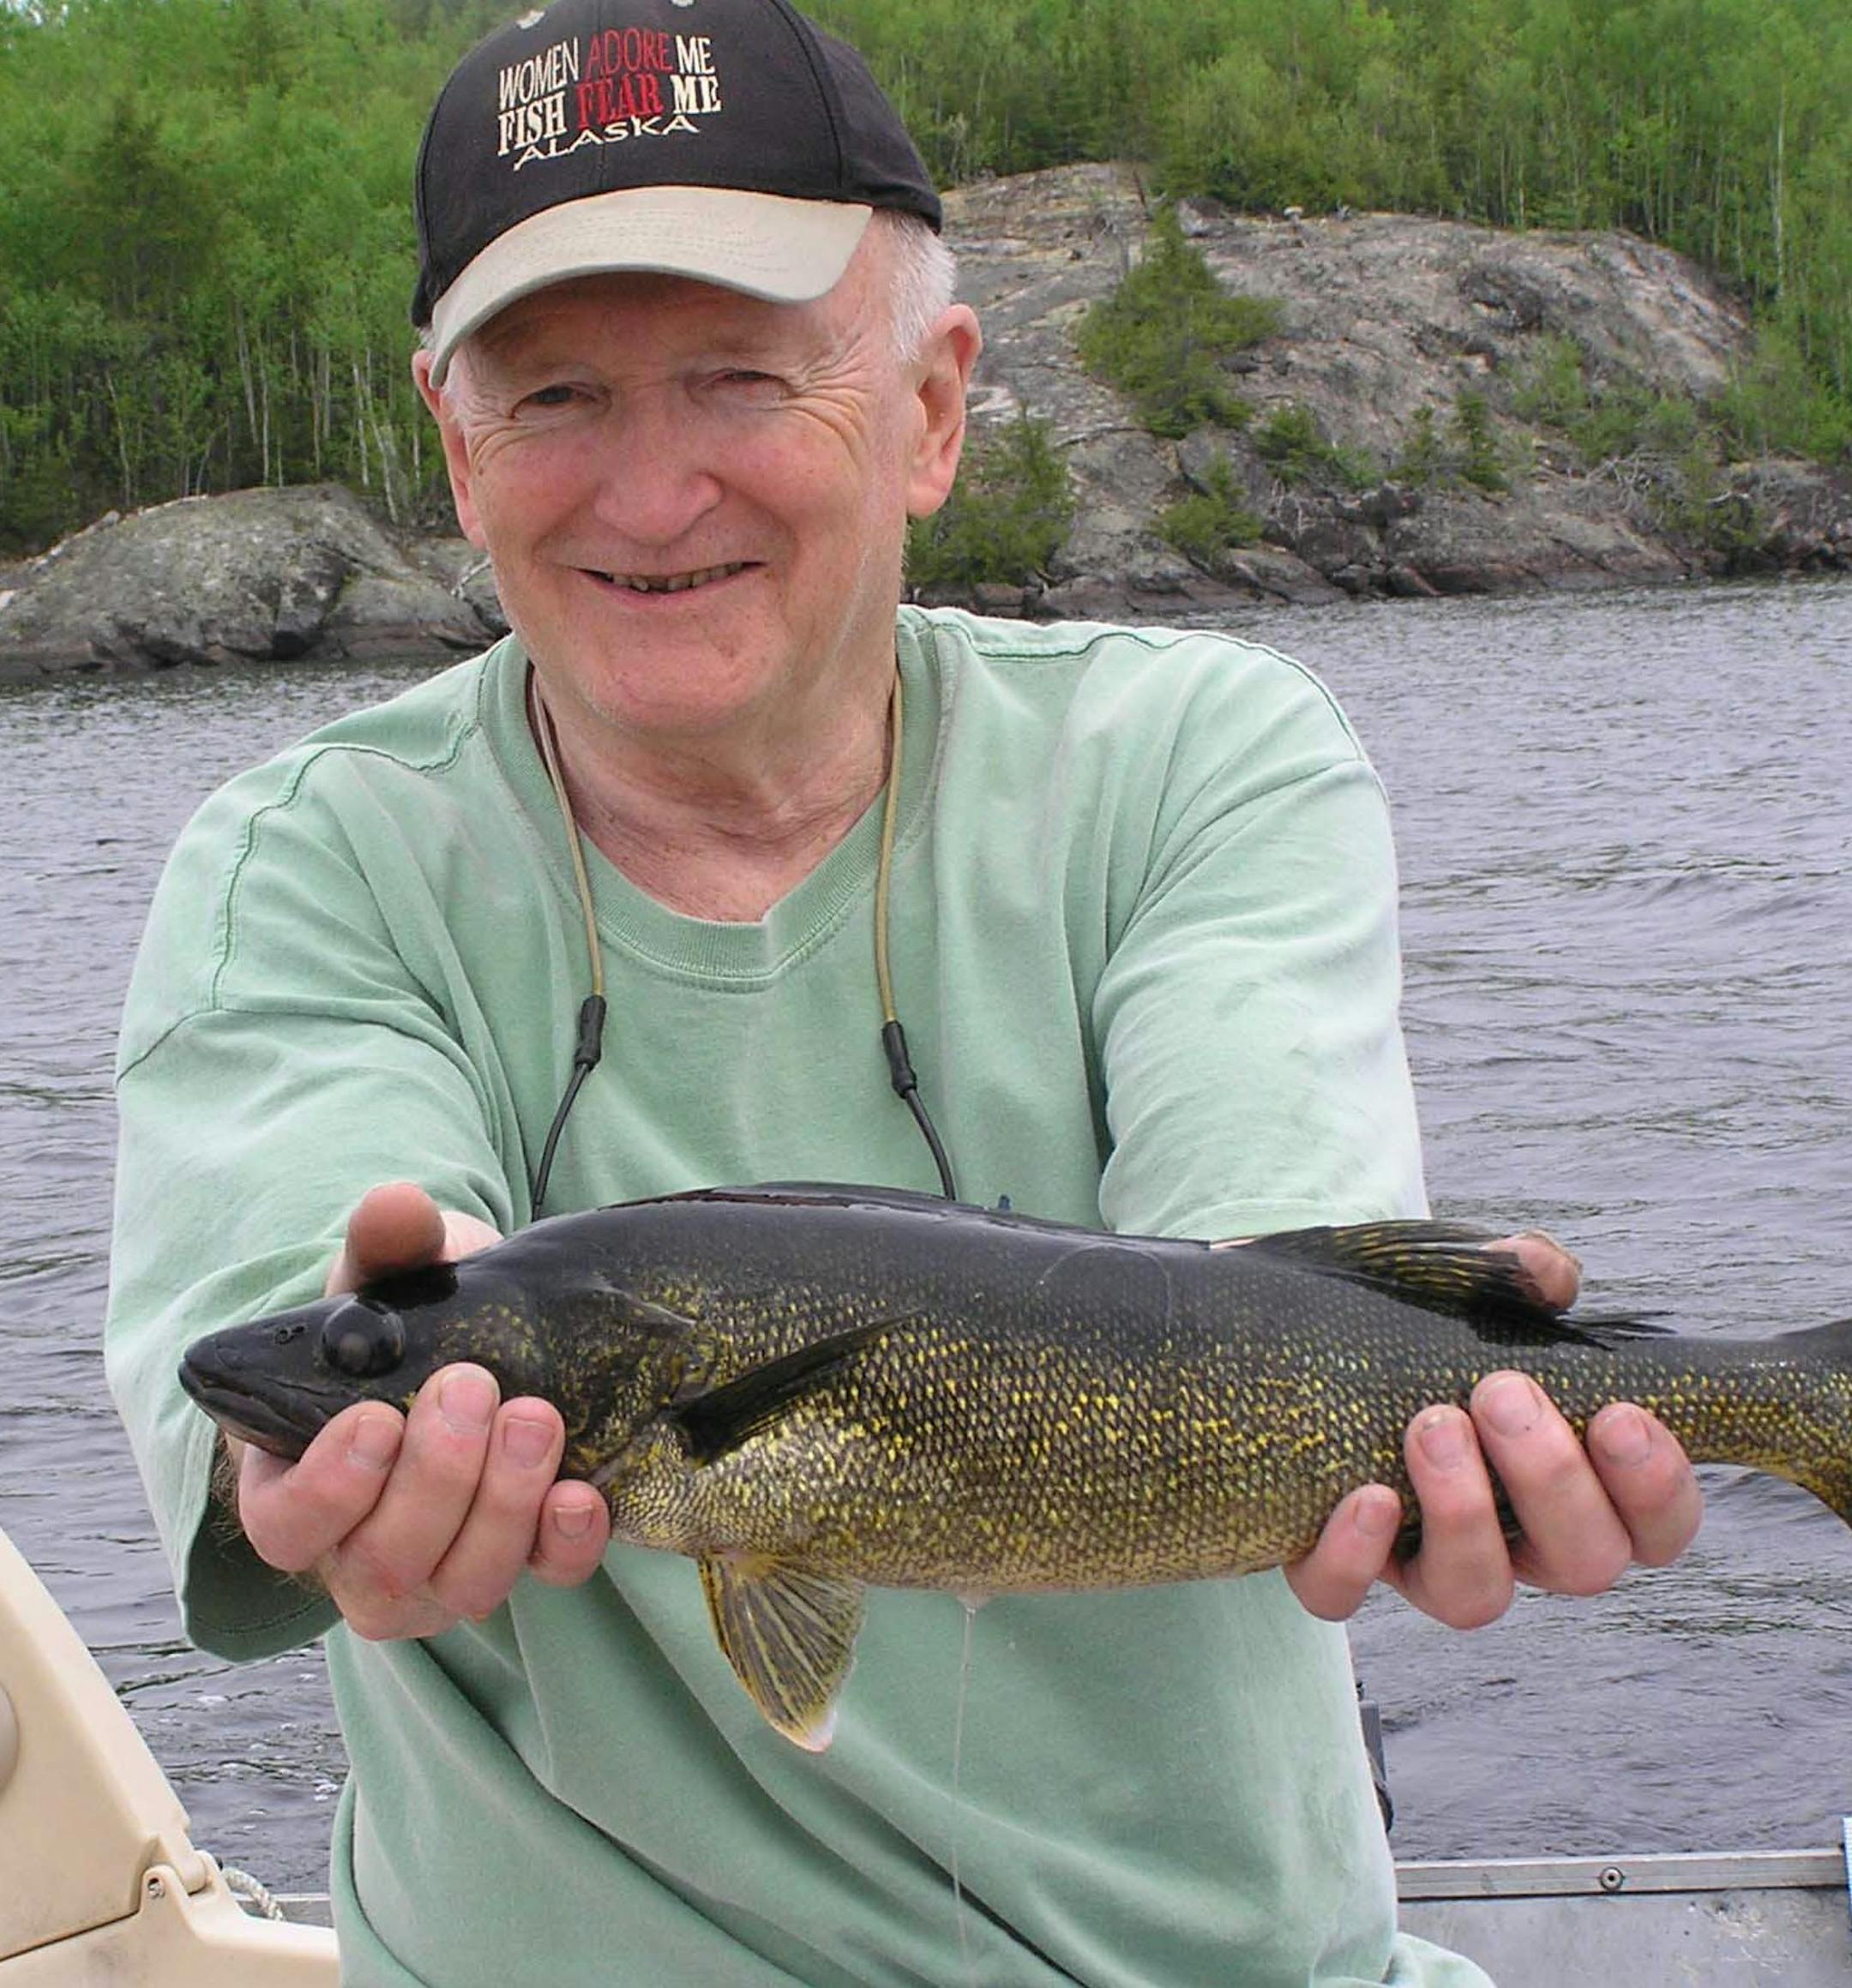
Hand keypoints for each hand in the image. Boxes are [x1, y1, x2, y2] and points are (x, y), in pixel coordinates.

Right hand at [230, 1181, 610, 1637]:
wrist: (488, 1342)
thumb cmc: (410, 1326)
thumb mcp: (390, 1278)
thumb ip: (385, 1246)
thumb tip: (396, 1206)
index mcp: (294, 1486)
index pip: (284, 1526)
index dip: (327, 1488)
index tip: (377, 1419)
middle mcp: (358, 1552)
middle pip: (381, 1561)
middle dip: (436, 1478)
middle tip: (474, 1387)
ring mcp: (441, 1572)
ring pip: (462, 1584)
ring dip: (502, 1505)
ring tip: (534, 1417)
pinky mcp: (521, 1565)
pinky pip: (544, 1579)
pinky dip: (564, 1544)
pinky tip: (582, 1492)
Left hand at [1285, 1230, 1703, 1625]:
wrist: (1279, 1327)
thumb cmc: (1404, 1314)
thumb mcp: (1457, 1279)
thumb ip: (1509, 1271)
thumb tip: (1546, 1275)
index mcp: (1568, 1481)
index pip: (1655, 1526)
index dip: (1657, 1488)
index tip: (1619, 1413)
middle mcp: (1509, 1538)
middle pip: (1581, 1563)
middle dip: (1553, 1480)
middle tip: (1502, 1393)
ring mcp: (1420, 1559)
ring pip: (1474, 1596)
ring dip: (1465, 1513)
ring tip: (1434, 1424)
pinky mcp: (1330, 1562)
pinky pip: (1344, 1596)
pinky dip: (1356, 1555)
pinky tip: (1365, 1494)